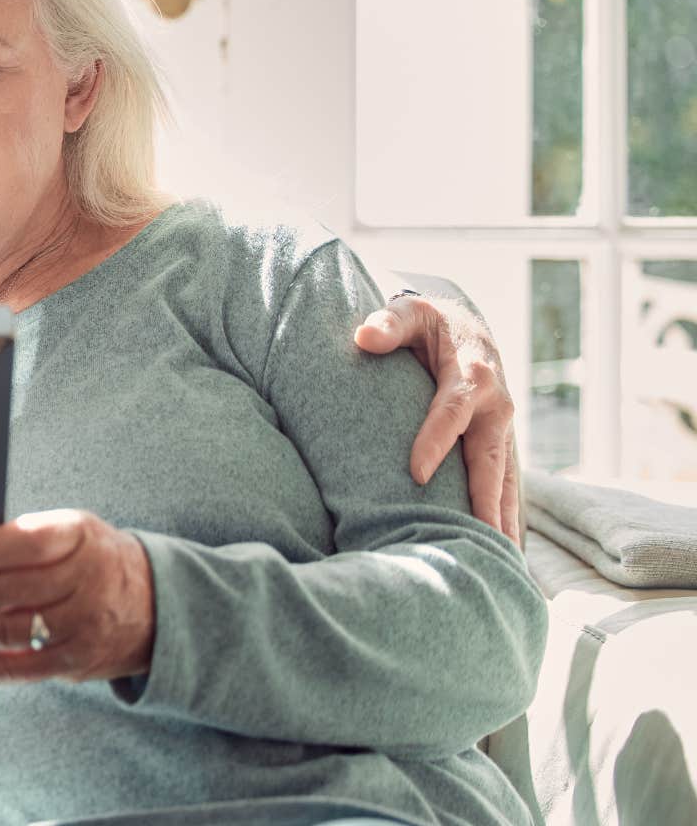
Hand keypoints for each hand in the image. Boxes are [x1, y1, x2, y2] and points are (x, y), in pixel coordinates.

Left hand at [0, 509, 153, 686]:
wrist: (154, 604)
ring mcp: (81, 627)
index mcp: (80, 538)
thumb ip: (24, 538)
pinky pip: (18, 671)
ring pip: (11, 634)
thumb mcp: (71, 531)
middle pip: (15, 591)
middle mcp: (85, 582)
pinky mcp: (72, 663)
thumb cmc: (90, 560)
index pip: (33, 543)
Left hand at [355, 292, 523, 541]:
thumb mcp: (409, 311)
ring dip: (503, 517)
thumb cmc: (428, 321)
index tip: (417, 474)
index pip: (452, 411)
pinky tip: (504, 551)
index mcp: (471, 372)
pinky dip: (507, 515)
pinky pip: (507, 482)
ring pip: (506, 477)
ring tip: (502, 561)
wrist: (465, 325)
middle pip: (490, 456)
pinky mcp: (500, 443)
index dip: (436, 441)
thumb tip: (364, 336)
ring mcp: (502, 427)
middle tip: (481, 539)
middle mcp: (495, 404)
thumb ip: (388, 323)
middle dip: (485, 499)